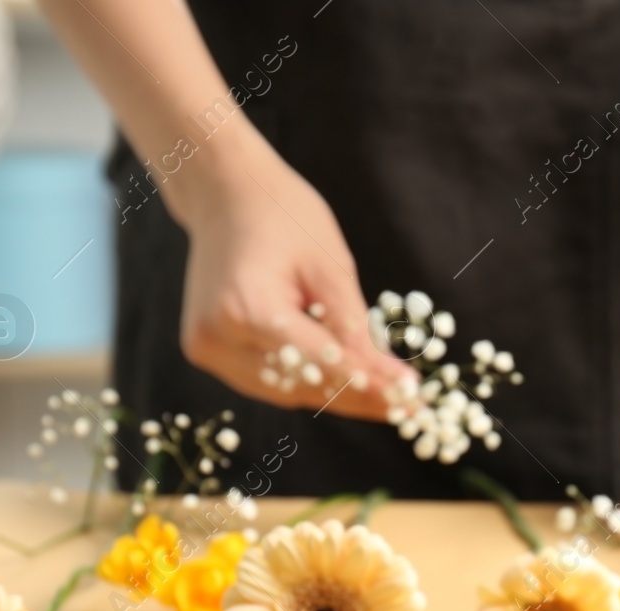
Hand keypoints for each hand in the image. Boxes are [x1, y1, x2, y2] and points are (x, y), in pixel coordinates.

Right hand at [169, 141, 413, 417]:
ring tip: (385, 399)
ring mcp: (207, 348)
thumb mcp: (331, 267)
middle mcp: (218, 338)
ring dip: (335, 396)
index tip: (413, 401)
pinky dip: (306, 383)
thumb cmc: (282, 216)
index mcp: (247, 309)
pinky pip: (267, 382)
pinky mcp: (206, 351)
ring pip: (286, 393)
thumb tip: (396, 381)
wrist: (224, 193)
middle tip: (408, 406)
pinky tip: (346, 382)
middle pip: (303, 386)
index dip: (371, 387)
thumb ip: (358, 331)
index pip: (321, 364)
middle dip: (360, 398)